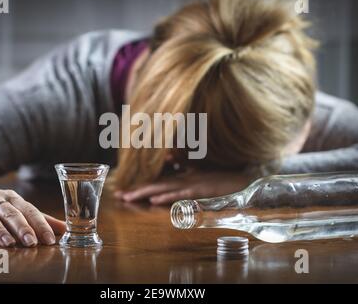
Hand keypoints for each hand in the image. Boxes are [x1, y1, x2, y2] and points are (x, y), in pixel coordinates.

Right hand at [0, 181, 65, 246]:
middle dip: (22, 227)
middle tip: (31, 242)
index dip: (40, 224)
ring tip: (8, 242)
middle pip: (10, 213)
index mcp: (12, 198)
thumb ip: (38, 219)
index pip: (29, 210)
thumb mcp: (15, 208)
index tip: (49, 239)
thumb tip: (64, 228)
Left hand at [114, 169, 248, 204]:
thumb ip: (183, 165)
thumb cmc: (219, 176)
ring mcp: (189, 184)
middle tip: (117, 195)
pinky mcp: (199, 190)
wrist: (239, 179)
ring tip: (128, 198)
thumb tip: (168, 158)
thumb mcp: (198, 171)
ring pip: (163, 188)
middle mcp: (181, 178)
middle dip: (135, 190)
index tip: (122, 190)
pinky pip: (180, 194)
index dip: (139, 184)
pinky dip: (167, 196)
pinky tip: (154, 199)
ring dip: (144, 193)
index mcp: (180, 175)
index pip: (156, 180)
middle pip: (154, 184)